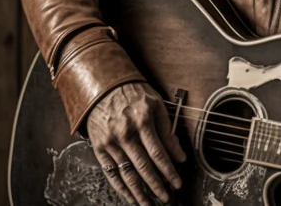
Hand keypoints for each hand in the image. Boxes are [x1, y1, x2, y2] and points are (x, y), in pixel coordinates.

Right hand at [86, 82, 187, 204]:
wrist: (101, 86)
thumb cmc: (132, 93)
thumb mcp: (155, 105)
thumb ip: (168, 131)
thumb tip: (180, 155)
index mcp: (142, 120)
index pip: (158, 152)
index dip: (168, 170)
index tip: (177, 183)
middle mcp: (125, 132)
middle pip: (143, 166)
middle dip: (156, 185)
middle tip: (166, 197)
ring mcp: (110, 141)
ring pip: (126, 173)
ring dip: (139, 192)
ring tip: (149, 203)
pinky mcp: (99, 147)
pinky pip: (111, 172)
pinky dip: (121, 187)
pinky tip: (131, 196)